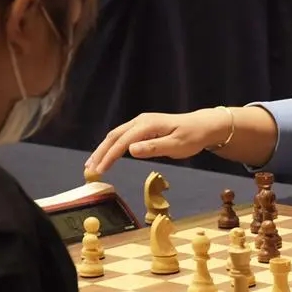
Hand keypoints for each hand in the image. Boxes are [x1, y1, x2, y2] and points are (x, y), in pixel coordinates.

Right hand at [85, 108, 230, 173]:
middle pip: (113, 136)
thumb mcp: (175, 146)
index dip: (109, 157)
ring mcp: (141, 122)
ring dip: (103, 149)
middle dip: (100, 153)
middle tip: (88, 170)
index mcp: (147, 125)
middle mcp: (140, 121)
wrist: (203, 126)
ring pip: (116, 135)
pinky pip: (122, 136)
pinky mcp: (143, 127)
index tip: (99, 171)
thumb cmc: (192, 137)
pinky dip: (111, 146)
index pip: (122, 142)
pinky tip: (106, 155)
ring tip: (92, 165)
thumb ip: (153, 148)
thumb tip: (130, 150)